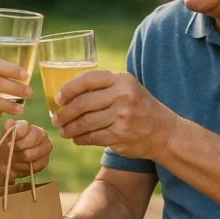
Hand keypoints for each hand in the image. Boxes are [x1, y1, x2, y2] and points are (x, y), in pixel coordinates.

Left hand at [0, 120, 52, 178]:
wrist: (5, 163)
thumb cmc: (4, 147)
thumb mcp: (1, 138)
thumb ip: (5, 130)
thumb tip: (9, 123)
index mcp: (28, 126)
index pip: (25, 127)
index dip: (16, 135)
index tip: (8, 143)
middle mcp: (40, 133)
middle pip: (33, 139)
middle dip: (18, 148)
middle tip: (10, 151)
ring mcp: (45, 147)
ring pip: (32, 154)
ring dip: (19, 159)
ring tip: (14, 158)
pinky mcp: (45, 160)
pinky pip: (35, 165)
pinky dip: (24, 167)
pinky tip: (20, 165)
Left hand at [51, 71, 177, 160]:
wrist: (164, 132)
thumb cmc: (139, 107)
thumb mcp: (127, 88)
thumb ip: (103, 87)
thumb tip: (67, 94)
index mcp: (121, 80)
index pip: (88, 80)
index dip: (68, 89)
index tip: (57, 98)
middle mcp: (122, 96)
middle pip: (83, 103)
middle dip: (64, 113)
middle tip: (55, 119)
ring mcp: (122, 116)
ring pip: (85, 122)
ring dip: (69, 128)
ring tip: (63, 131)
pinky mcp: (120, 135)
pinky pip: (92, 137)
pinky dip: (80, 139)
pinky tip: (76, 139)